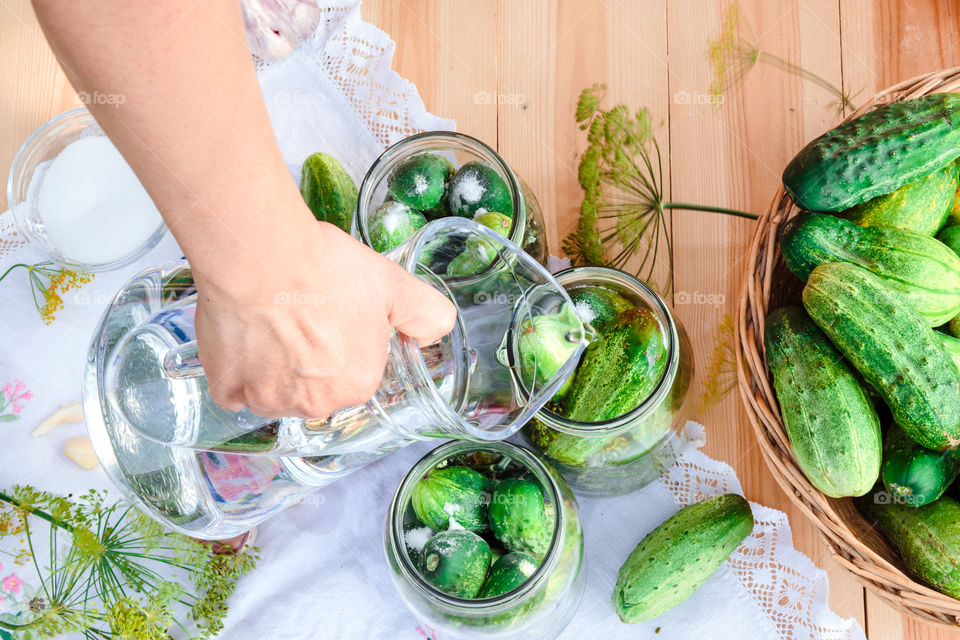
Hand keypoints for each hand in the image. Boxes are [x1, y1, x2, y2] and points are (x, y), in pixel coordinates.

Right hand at [194, 217, 456, 418]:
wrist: (263, 258)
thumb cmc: (327, 270)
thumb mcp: (394, 285)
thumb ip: (426, 314)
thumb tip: (434, 333)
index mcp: (359, 384)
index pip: (354, 371)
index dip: (344, 341)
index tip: (331, 315)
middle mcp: (316, 403)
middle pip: (314, 386)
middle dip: (309, 360)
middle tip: (299, 315)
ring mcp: (268, 399)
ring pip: (274, 390)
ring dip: (272, 367)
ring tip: (269, 321)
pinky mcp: (226, 387)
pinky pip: (233, 388)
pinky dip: (235, 369)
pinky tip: (243, 336)